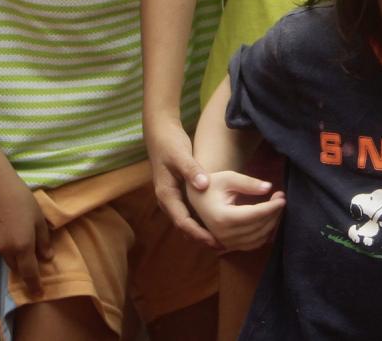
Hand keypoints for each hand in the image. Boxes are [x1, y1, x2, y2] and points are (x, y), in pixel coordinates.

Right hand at [0, 163, 50, 295]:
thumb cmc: (20, 197)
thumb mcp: (38, 217)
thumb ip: (43, 240)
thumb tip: (47, 258)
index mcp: (22, 246)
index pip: (29, 273)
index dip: (34, 285)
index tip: (38, 294)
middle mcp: (5, 249)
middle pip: (15, 265)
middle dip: (22, 265)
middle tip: (29, 256)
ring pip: (3, 253)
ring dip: (10, 249)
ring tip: (13, 227)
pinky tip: (0, 219)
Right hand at [146, 113, 219, 248]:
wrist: (159, 134)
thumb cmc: (169, 144)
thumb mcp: (180, 154)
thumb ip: (191, 170)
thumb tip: (203, 185)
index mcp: (166, 195)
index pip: (182, 221)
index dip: (197, 233)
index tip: (212, 241)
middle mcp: (168, 201)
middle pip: (185, 226)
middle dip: (202, 237)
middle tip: (222, 247)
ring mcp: (173, 199)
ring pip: (188, 221)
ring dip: (202, 230)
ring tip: (222, 240)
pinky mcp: (179, 194)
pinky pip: (190, 213)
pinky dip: (202, 220)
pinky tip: (217, 223)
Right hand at [185, 168, 283, 252]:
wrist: (197, 198)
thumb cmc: (212, 185)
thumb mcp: (228, 178)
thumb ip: (248, 183)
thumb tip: (268, 187)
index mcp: (222, 217)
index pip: (254, 215)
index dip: (271, 207)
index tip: (283, 197)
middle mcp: (224, 234)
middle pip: (258, 227)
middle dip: (274, 213)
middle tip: (281, 198)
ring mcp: (227, 242)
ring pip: (258, 237)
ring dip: (272, 223)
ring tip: (276, 207)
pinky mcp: (230, 246)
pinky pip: (253, 244)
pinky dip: (265, 234)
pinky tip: (269, 219)